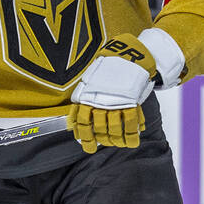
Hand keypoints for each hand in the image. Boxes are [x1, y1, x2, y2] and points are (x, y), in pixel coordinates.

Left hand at [67, 33, 156, 153]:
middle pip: (98, 127)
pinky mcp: (130, 101)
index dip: (84, 136)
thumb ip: (81, 105)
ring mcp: (115, 101)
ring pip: (114, 127)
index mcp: (86, 96)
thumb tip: (72, 126)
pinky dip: (131, 135)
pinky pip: (131, 123)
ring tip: (118, 143)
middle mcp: (99, 100)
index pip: (81, 121)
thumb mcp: (88, 86)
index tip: (87, 147)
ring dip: (116, 139)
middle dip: (102, 139)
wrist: (125, 57)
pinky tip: (131, 142)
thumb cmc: (105, 74)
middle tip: (105, 144)